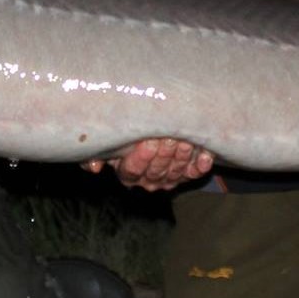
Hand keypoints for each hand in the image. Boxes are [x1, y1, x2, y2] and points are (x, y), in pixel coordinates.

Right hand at [83, 138, 213, 190]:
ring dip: (181, 157)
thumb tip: (94, 168)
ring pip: (175, 171)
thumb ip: (99, 151)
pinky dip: (200, 165)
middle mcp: (148, 178)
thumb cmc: (129, 126)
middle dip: (163, 154)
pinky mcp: (188, 172)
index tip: (148, 142)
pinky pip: (194, 173)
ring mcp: (169, 176)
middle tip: (169, 137)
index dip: (141, 158)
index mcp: (128, 171)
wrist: (158, 119)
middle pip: (156, 171)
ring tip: (186, 140)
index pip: (132, 171)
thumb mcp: (110, 138)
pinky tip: (205, 156)